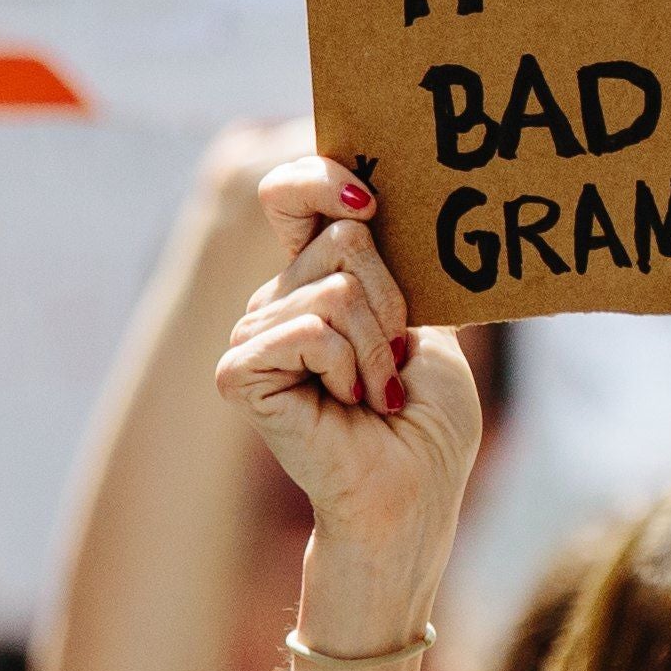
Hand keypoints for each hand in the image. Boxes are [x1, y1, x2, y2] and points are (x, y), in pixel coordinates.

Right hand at [216, 155, 481, 604]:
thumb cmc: (427, 421)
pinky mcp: (241, 371)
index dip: (325, 178)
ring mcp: (254, 334)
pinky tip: (348, 405)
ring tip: (376, 393)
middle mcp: (276, 299)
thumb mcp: (429, 324)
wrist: (412, 493)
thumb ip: (401, 266)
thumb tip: (380, 198)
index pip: (293, 191)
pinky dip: (349, 367)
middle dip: (392, 301)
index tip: (372, 201)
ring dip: (378, 347)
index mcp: (314, 279)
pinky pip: (310, 329)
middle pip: (342, 238)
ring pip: (334, 288)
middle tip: (395, 360)